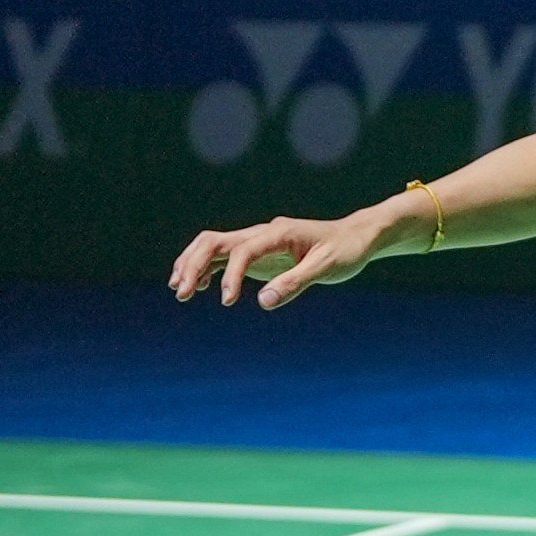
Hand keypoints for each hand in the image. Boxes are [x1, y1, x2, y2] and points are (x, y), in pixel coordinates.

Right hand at [170, 208, 391, 309]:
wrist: (355, 237)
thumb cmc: (345, 251)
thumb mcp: (325, 268)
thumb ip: (295, 283)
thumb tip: (263, 302)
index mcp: (278, 233)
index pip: (242, 250)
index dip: (230, 275)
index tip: (227, 301)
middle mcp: (262, 233)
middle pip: (214, 242)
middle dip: (193, 265)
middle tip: (181, 294)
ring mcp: (257, 241)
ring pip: (213, 246)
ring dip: (193, 265)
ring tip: (180, 292)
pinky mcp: (259, 252)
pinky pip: (224, 256)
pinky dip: (207, 269)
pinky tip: (202, 288)